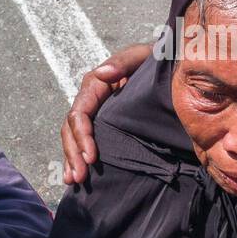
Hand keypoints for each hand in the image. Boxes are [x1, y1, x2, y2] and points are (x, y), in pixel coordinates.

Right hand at [61, 42, 152, 184]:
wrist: (166, 69)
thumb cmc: (155, 62)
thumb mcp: (143, 56)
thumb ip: (125, 60)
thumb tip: (102, 72)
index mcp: (96, 84)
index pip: (81, 112)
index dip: (83, 135)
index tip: (91, 157)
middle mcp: (90, 99)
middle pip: (72, 128)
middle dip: (74, 153)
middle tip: (79, 177)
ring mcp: (94, 113)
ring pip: (73, 137)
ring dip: (71, 159)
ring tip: (74, 181)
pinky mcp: (101, 124)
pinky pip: (82, 142)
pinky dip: (76, 159)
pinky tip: (74, 177)